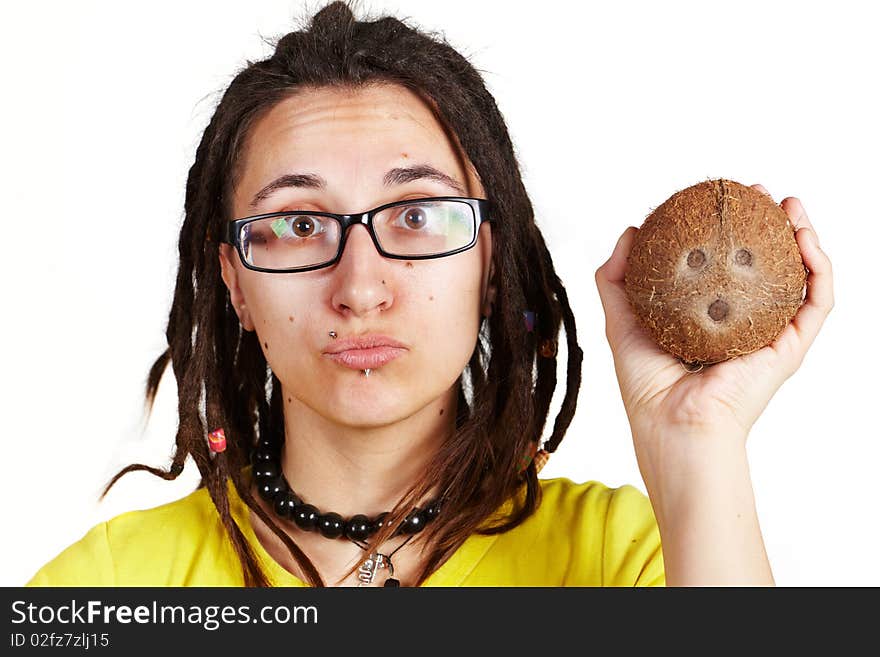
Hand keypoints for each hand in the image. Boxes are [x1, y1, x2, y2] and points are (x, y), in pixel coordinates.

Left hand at [594, 184, 833, 461]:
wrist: (672, 424)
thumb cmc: (645, 384)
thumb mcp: (622, 319)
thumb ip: (617, 278)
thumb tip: (630, 231)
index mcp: (710, 318)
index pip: (725, 266)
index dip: (727, 230)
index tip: (720, 199)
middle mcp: (744, 324)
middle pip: (766, 265)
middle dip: (768, 223)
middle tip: (756, 192)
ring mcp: (771, 336)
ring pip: (799, 277)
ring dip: (803, 235)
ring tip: (789, 203)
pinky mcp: (791, 349)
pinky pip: (817, 302)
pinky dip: (819, 268)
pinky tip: (806, 238)